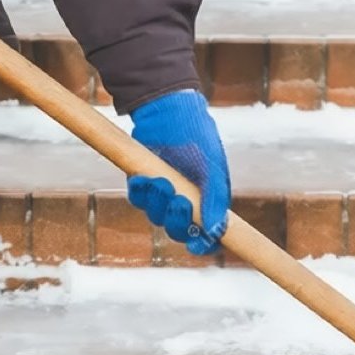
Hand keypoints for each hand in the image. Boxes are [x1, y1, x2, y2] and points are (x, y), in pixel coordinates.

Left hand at [127, 90, 230, 255]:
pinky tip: (142, 179)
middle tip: (178, 202)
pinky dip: (140, 193)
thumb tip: (215, 230)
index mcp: (208, 200)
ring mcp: (163, 194)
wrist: (168, 109)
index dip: (204, 244)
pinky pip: (138, 200)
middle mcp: (186, 201)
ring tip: (159, 181)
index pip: (208, 235)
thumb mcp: (211, 167)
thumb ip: (215, 199)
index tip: (197, 245)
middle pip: (179, 231)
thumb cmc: (197, 136)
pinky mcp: (143, 183)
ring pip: (157, 217)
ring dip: (158, 203)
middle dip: (177, 221)